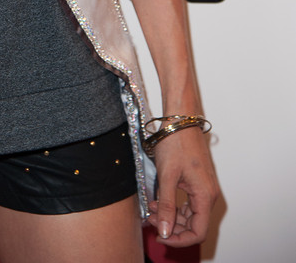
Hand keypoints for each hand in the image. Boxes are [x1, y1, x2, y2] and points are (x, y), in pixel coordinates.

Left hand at [146, 125, 218, 246]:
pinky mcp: (198, 182)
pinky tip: (157, 201)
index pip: (198, 232)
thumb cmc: (176, 141)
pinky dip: (173, 205)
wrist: (180, 119)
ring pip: (190, 214)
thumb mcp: (167, 175)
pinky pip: (188, 202)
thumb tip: (164, 230)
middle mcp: (209, 194)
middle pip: (194, 225)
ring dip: (171, 216)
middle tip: (150, 219)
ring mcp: (204, 188)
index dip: (179, 239)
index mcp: (205, 195)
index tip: (160, 235)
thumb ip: (166, 205)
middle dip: (172, 226)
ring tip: (150, 209)